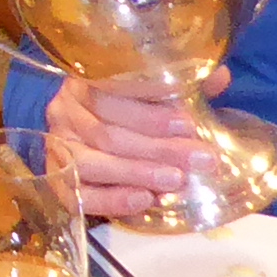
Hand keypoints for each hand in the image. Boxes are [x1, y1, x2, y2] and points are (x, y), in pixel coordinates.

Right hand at [39, 67, 230, 220]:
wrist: (86, 137)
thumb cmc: (124, 111)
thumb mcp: (150, 93)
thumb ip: (181, 86)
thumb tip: (219, 76)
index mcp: (85, 81)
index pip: (114, 93)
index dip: (152, 111)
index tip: (190, 124)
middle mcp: (65, 112)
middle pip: (108, 133)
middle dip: (158, 148)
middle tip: (198, 159)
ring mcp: (58, 148)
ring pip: (94, 163)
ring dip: (137, 173)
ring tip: (176, 180)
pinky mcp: (57, 181)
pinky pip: (81, 195)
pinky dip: (112, 200)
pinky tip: (143, 200)